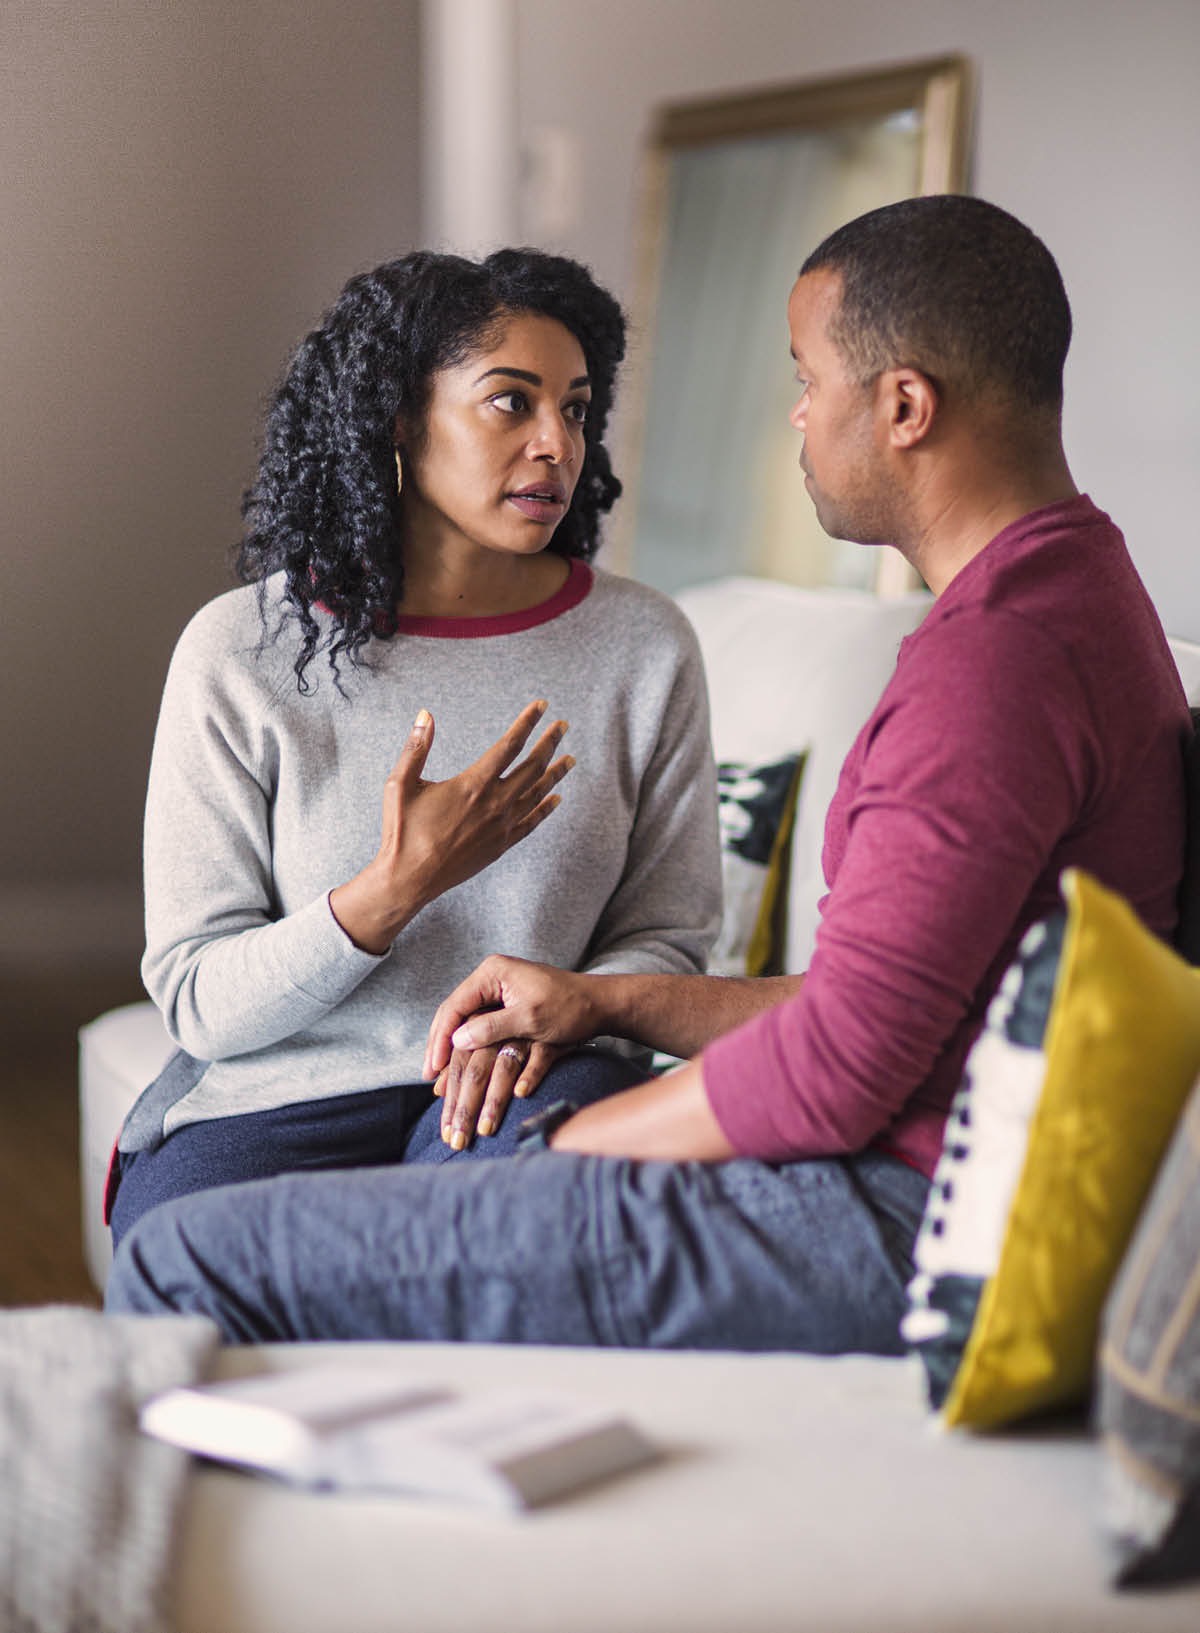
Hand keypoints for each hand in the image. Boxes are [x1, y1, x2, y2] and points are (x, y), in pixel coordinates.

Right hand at [330, 703, 572, 953]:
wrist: (409, 879)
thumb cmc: (402, 831)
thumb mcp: (401, 784)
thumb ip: (416, 747)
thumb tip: (426, 714)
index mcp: (472, 784)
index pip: (509, 745)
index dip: (528, 722)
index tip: (542, 706)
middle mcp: (494, 804)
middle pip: (532, 766)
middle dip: (550, 743)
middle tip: (563, 725)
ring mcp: (501, 826)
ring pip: (538, 793)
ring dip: (556, 773)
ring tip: (570, 758)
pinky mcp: (501, 846)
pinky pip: (532, 822)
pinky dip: (547, 808)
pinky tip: (557, 798)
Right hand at [424, 954, 597, 1079]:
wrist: (600, 1004)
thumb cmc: (570, 1008)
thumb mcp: (530, 1019)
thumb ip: (492, 1027)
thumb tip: (457, 1039)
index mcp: (493, 972)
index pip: (455, 1006)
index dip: (441, 1037)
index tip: (434, 1066)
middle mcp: (491, 976)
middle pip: (453, 1011)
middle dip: (440, 1042)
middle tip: (429, 1073)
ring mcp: (498, 988)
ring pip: (463, 1018)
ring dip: (450, 1044)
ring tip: (437, 1073)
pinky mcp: (505, 1002)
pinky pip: (477, 1022)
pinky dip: (466, 1043)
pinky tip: (457, 1062)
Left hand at [433, 1038, 563, 1149]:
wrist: (560, 1003)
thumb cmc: (516, 1028)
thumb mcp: (487, 1045)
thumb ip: (462, 1065)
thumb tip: (438, 1091)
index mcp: (477, 1033)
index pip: (458, 1072)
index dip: (450, 1102)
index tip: (445, 1133)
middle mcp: (497, 1034)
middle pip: (476, 1074)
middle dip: (465, 1109)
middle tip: (459, 1141)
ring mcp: (524, 1037)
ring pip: (504, 1069)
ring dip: (494, 1100)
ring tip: (486, 1129)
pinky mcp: (549, 1040)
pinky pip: (539, 1058)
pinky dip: (530, 1074)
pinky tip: (521, 1094)